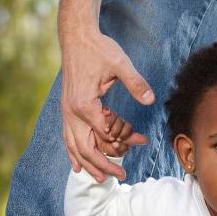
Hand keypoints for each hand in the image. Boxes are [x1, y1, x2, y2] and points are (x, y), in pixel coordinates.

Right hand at [61, 30, 153, 180]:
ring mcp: (66, 111)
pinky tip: (76, 164)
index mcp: (85, 105)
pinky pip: (67, 136)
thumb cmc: (98, 49)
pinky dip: (73, 152)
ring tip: (100, 178)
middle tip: (121, 176)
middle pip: (85, 148)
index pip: (104, 133)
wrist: (76, 37)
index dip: (123, 140)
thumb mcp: (120, 64)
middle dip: (103, 165)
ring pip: (73, 146)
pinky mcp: (66, 108)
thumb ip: (135, 83)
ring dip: (86, 164)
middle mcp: (72, 112)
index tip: (141, 142)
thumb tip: (150, 99)